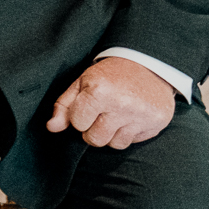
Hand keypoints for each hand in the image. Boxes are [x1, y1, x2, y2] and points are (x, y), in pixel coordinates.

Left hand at [46, 56, 174, 148]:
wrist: (147, 64)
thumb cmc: (109, 74)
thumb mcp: (82, 82)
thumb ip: (64, 105)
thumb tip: (52, 127)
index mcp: (100, 91)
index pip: (77, 123)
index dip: (80, 116)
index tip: (88, 105)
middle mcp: (122, 105)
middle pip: (95, 139)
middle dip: (93, 130)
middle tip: (100, 114)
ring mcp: (142, 115)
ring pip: (115, 144)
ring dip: (111, 134)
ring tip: (115, 115)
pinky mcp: (157, 122)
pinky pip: (134, 141)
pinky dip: (129, 133)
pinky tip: (130, 117)